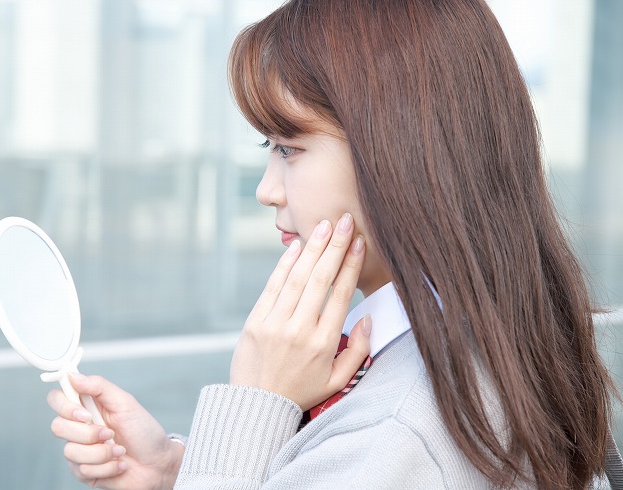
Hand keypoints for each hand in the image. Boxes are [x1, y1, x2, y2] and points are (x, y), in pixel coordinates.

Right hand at [48, 374, 183, 489]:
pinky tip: (119, 464)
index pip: (57, 399)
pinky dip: (106, 467)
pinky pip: (82, 470)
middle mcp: (79, 427)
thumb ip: (99, 386)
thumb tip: (73, 375)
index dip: (64, 406)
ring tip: (119, 450)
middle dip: (88, 434)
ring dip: (101, 453)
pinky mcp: (84, 471)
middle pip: (57, 427)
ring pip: (70, 451)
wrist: (158, 464)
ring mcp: (80, 450)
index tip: (84, 414)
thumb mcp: (125, 403)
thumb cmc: (144, 431)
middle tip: (110, 433)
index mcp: (87, 406)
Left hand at [230, 213, 370, 409]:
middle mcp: (300, 330)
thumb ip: (359, 351)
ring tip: (324, 226)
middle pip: (320, 279)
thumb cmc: (301, 391)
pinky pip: (273, 286)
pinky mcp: (255, 321)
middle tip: (345, 221)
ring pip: (297, 278)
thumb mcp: (338, 381)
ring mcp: (275, 323)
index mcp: (323, 343)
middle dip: (334, 247)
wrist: (256, 405)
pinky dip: (284, 264)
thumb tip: (369, 318)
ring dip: (311, 248)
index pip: (341, 295)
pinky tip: (296, 247)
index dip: (351, 265)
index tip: (360, 243)